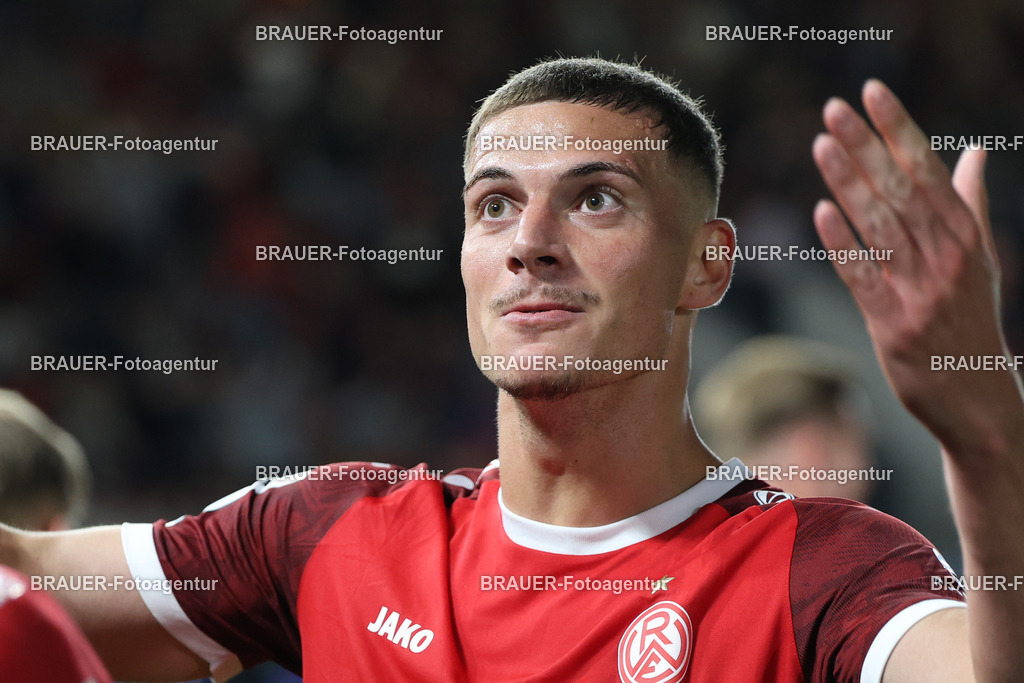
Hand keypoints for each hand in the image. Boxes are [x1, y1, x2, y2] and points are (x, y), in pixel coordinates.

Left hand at [811, 79, 1020, 452]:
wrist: (978, 396)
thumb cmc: (971, 320)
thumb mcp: (979, 260)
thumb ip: (969, 204)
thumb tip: (974, 152)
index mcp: (966, 236)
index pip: (928, 170)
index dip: (899, 130)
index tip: (872, 93)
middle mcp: (947, 258)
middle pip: (901, 191)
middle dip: (866, 146)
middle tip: (833, 108)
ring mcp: (922, 292)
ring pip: (882, 227)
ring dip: (850, 184)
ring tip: (822, 145)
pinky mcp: (895, 326)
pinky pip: (865, 279)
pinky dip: (844, 245)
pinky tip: (821, 213)